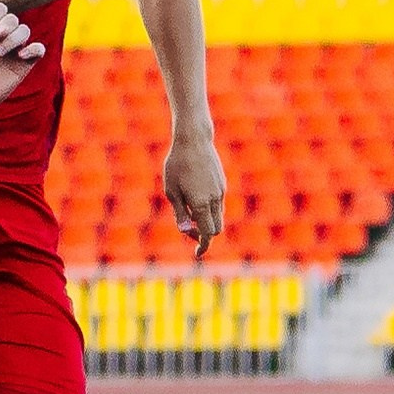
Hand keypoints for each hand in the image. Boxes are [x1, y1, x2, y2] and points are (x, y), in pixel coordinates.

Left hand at [0, 3, 44, 118]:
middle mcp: (1, 37)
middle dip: (4, 30)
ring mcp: (13, 50)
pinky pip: (39, 49)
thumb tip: (3, 30)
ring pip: (25, 31)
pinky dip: (34, 48)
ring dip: (14, 39)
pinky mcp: (24, 65)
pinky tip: (21, 56)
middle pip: (12, 19)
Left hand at [161, 129, 225, 257]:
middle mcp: (214, 199)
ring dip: (206, 221)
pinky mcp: (222, 183)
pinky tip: (194, 198)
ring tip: (187, 210)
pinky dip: (209, 209)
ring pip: (218, 217)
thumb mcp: (171, 190)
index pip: (208, 233)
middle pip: (216, 229)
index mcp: (201, 204)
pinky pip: (218, 204)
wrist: (194, 140)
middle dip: (204, 234)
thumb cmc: (177, 164)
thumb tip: (184, 230)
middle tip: (187, 228)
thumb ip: (179, 212)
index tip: (197, 253)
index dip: (202, 245)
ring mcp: (220, 191)